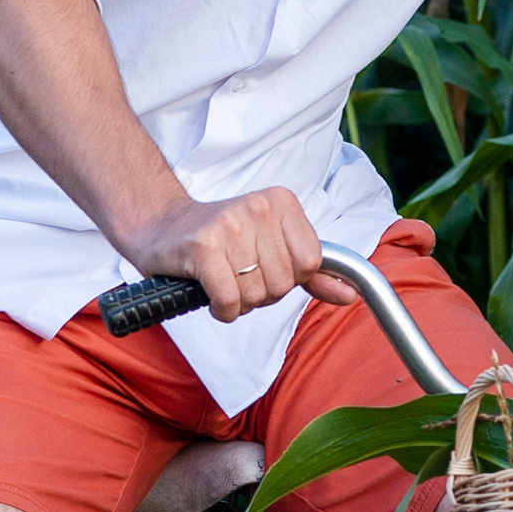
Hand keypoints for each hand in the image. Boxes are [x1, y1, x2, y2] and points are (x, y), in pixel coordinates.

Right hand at [115, 186, 349, 322]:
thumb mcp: (272, 247)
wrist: (162, 228)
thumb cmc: (220, 241)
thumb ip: (313, 273)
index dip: (288, 278)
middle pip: (284, 283)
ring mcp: (230, 225)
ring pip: (257, 295)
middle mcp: (259, 207)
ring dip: (239, 302)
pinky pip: (230, 301)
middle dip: (260, 293)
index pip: (310, 263)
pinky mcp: (203, 246)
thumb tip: (350, 295)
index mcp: (282, 202)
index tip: (263, 267)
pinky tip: (210, 294)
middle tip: (236, 274)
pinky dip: (222, 309)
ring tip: (221, 280)